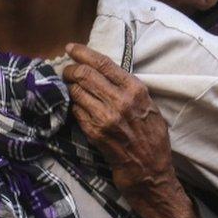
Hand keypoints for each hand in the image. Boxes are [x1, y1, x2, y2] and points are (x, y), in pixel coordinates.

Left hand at [63, 43, 198, 217]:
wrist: (149, 170)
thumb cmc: (151, 136)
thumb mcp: (148, 106)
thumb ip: (129, 89)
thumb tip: (105, 72)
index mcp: (136, 90)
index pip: (103, 63)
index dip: (83, 53)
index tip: (71, 48)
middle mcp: (121, 101)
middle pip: (85, 74)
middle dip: (70, 69)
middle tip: (66, 71)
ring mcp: (106, 117)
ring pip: (77, 92)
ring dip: (69, 88)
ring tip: (69, 88)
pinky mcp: (95, 133)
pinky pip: (76, 111)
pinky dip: (73, 105)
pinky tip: (75, 105)